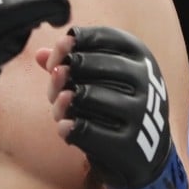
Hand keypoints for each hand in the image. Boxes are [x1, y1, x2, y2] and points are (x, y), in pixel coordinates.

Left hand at [42, 26, 188, 188]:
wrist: (149, 152)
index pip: (102, 36)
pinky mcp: (129, 142)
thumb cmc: (118, 103)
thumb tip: (40, 55)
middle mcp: (144, 80)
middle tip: (54, 78)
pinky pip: (85, 129)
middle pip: (87, 63)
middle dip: (61, 70)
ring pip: (84, 95)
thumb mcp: (106, 76)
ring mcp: (139, 112)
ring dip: (60, 101)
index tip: (58, 53)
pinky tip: (64, 126)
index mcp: (141, 56)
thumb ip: (72, 62)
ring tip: (58, 107)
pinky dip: (67, 126)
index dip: (72, 42)